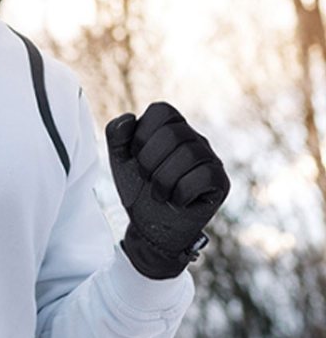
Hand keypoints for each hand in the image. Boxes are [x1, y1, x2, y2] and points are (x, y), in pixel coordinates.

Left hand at [106, 102, 229, 278]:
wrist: (149, 227)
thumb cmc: (137, 188)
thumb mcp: (119, 159)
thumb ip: (116, 134)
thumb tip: (130, 117)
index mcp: (171, 126)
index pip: (161, 110)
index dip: (141, 135)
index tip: (135, 157)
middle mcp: (194, 138)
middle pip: (174, 132)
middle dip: (149, 160)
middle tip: (146, 179)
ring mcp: (211, 159)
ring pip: (189, 154)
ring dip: (163, 180)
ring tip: (158, 194)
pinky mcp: (220, 182)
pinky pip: (204, 176)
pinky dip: (181, 193)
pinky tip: (176, 202)